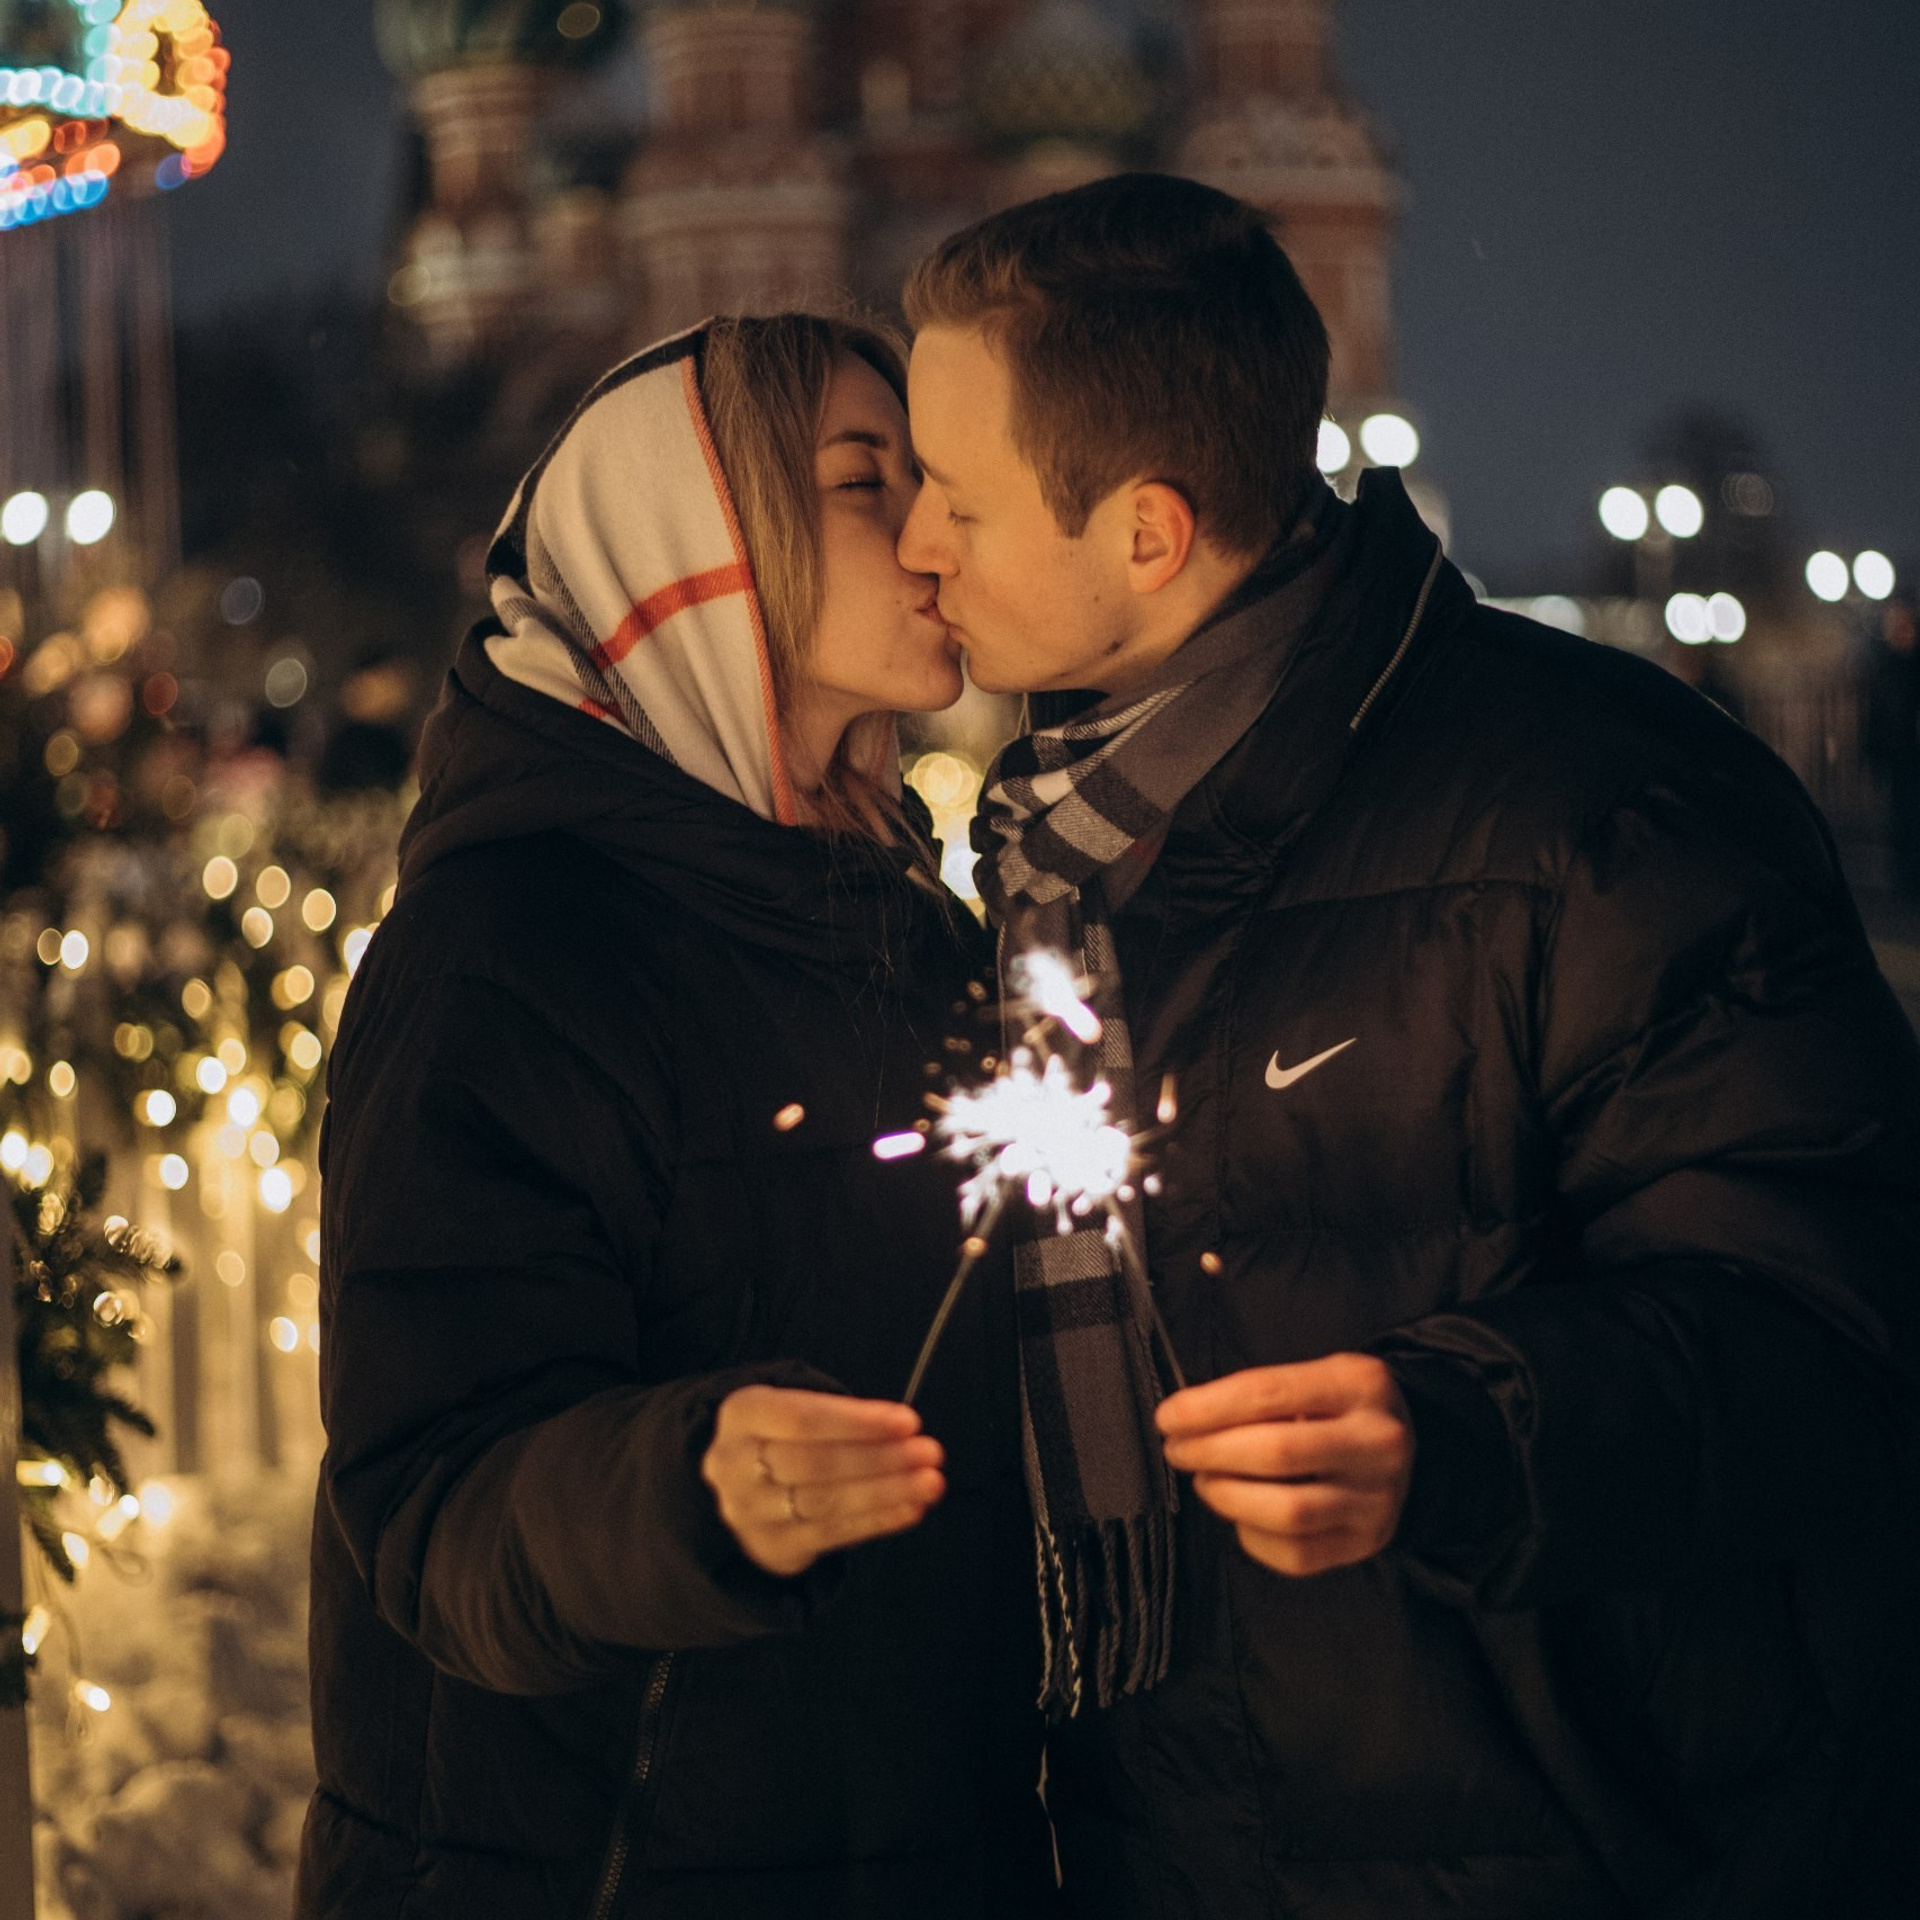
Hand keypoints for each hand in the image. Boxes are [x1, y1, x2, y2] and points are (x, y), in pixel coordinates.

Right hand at [702, 1385, 945, 1577]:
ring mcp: (750, 1511)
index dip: (858, 1422)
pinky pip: (830, 1535)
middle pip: (816, 1463)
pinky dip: (875, 1521)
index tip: (908, 1422)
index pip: (803, 1417)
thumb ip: (838, 1414)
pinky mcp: (771, 1546)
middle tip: (930, 1453)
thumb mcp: (792, 1405)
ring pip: (825, 1502)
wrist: (736, 1483)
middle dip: (880, 1458)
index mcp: (743, 1414)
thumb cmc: (782, 1433)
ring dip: (886, 1492)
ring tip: (930, 1482)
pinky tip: (909, 1509)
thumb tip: (901, 1429)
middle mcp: (735, 1464)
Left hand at [1156, 1353, 1413, 1578]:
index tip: (1168, 1417)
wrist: (1411, 1449)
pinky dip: (1252, 1536)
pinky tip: (1240, 1515)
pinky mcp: (1367, 1543)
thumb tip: (1188, 1420)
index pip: (1268, 1394)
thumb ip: (1261, 1394)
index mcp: (1360, 1385)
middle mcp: (1378, 1442)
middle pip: (1276, 1453)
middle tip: (1178, 1450)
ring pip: (1286, 1511)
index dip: (1207, 1408)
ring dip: (1228, 1497)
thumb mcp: (1316, 1378)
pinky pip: (1296, 1554)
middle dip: (1211, 1452)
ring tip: (1206, 1481)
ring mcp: (1377, 1499)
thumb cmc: (1340, 1408)